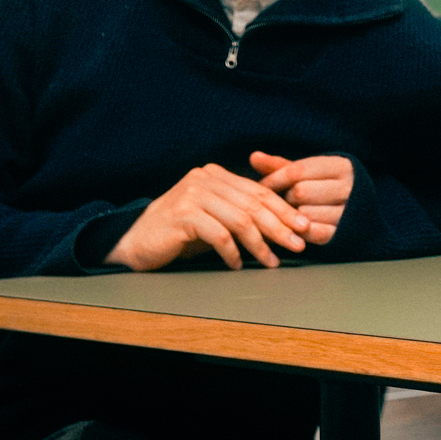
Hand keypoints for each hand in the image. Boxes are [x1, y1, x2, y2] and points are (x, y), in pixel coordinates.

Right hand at [106, 162, 310, 270]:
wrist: (136, 241)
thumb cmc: (179, 232)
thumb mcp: (213, 215)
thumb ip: (239, 211)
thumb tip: (283, 224)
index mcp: (215, 174)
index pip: (258, 191)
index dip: (284, 209)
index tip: (304, 226)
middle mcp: (205, 178)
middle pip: (253, 204)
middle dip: (280, 226)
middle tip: (298, 243)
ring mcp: (193, 195)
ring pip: (239, 220)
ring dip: (260, 244)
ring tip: (271, 261)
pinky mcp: (183, 215)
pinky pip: (218, 235)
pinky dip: (232, 253)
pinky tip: (237, 265)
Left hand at [252, 149, 353, 245]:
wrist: (360, 212)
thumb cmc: (326, 188)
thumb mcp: (309, 173)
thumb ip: (282, 166)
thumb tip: (253, 157)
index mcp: (340, 166)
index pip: (297, 170)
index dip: (275, 180)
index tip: (261, 188)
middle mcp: (349, 186)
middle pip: (300, 192)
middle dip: (284, 199)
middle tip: (278, 203)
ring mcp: (349, 211)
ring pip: (305, 214)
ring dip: (292, 217)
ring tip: (289, 216)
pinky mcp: (346, 232)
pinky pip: (316, 233)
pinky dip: (302, 232)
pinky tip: (297, 229)